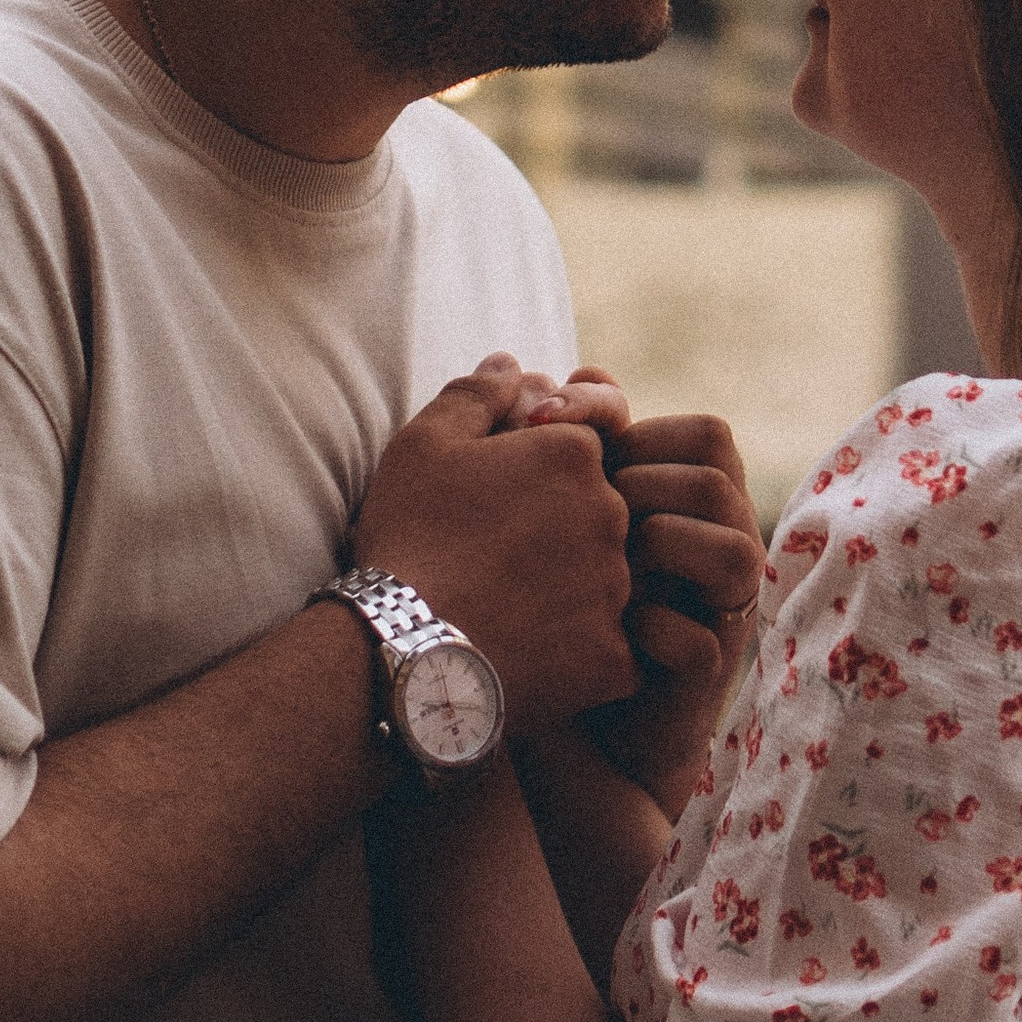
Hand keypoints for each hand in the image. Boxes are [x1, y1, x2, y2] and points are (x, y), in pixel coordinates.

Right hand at [350, 357, 637, 735]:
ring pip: (609, 580)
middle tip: (498, 561)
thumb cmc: (409, 536)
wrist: (402, 647)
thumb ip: (477, 394)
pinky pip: (614, 648)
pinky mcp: (615, 656)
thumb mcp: (423, 444)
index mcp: (572, 454)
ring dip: (572, 591)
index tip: (499, 506)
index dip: (539, 476)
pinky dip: (579, 653)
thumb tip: (514, 365)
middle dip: (560, 532)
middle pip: (601, 513)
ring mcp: (619, 588)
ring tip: (507, 611)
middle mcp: (610, 514)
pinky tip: (531, 655)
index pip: (581, 451)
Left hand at [598, 411, 764, 813]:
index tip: (552, 428)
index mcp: (697, 500)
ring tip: (602, 564)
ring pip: (732, 551)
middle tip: (583, 510)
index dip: (636, 423)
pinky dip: (644, 628)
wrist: (562, 712)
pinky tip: (602, 627)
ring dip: (656, 547)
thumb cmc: (560, 596)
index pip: (708, 432)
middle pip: (720, 478)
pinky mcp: (705, 676)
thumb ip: (580, 444)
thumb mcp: (565, 510)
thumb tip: (587, 372)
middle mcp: (724, 546)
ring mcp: (722, 612)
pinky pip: (697, 638)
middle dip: (643, 485)